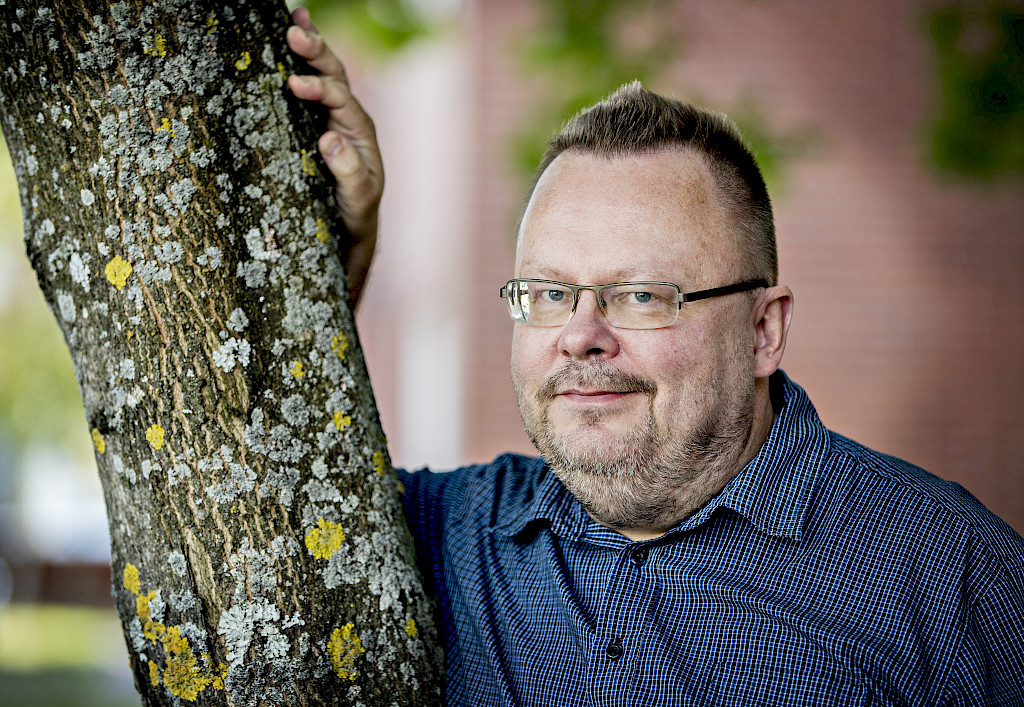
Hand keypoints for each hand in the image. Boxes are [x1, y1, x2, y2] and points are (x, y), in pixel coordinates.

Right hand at [287, 7, 382, 306]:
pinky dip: (299, 61)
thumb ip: (349, 172)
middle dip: (316, 53)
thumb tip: (330, 138)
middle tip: (294, 31)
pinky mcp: (313, 122)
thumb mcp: (357, 200)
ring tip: (296, 16)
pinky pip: (308, 87)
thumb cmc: (355, 213)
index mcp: (360, 133)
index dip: (320, 89)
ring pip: (325, 74)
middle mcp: (348, 119)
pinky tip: (286, 36)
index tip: (295, 83)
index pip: (342, 102)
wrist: (350, 225)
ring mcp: (331, 117)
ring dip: (311, 46)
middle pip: (336, 77)